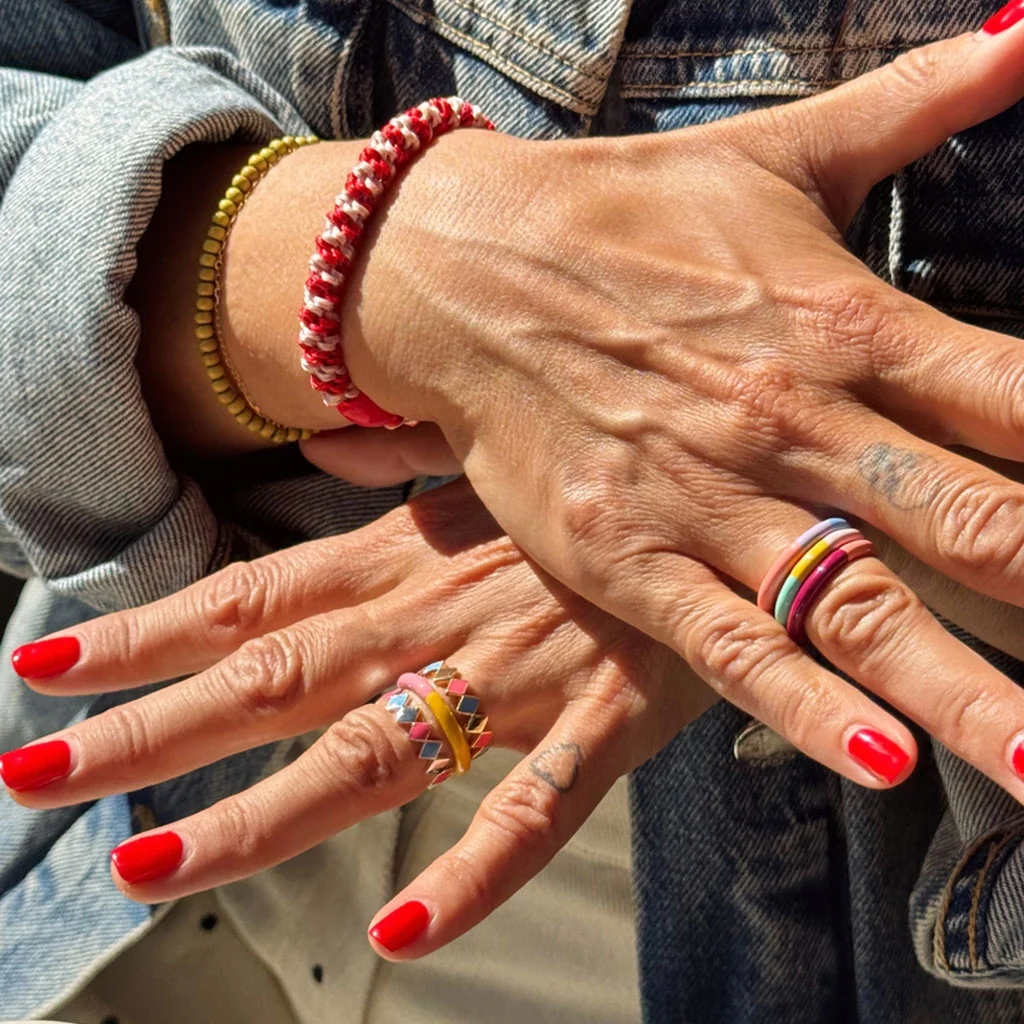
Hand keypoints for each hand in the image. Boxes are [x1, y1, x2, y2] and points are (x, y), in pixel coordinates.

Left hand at [0, 481, 712, 956]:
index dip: (145, 635)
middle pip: (272, 679)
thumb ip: (403, 462)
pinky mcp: (598, 725)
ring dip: (254, 812)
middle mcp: (436, 620)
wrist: (721, 500)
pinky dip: (474, 874)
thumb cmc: (592, 492)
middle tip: (37, 770)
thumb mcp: (492, 461)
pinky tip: (406, 931)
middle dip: (148, 728)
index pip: (250, 599)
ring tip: (148, 861)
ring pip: (368, 753)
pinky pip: (531, 809)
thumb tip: (329, 449)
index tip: (48, 667)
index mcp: (403, 559)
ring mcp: (514, 677)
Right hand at [326, 27, 1023, 797]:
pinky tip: (888, 766)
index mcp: (846, 320)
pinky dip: (810, 711)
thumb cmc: (621, 213)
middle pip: (972, 522)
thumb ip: (916, 101)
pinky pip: (733, 647)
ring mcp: (706, 500)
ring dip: (971, 695)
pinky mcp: (627, 557)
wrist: (463, 271)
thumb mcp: (776, 152)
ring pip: (860, 612)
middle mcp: (793, 422)